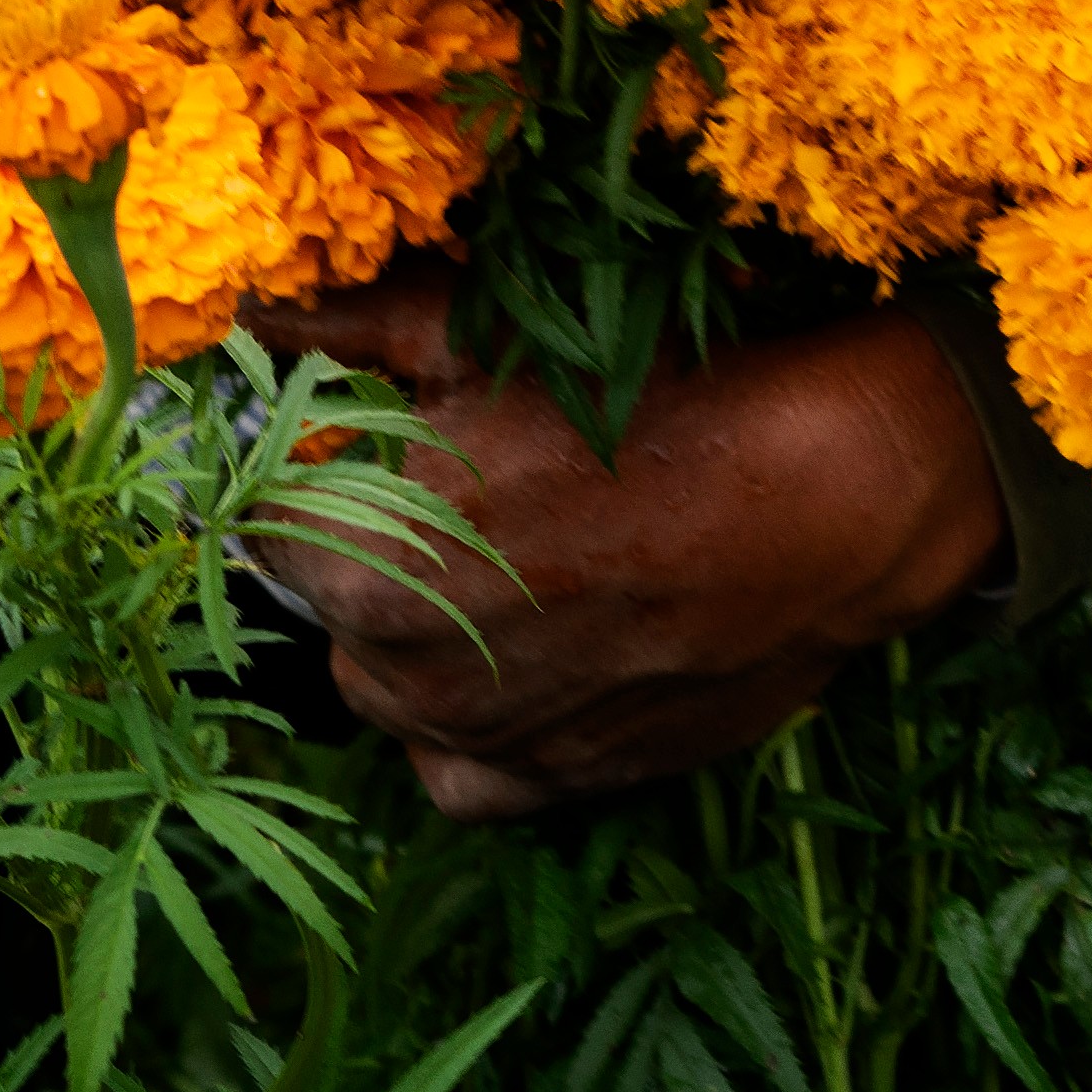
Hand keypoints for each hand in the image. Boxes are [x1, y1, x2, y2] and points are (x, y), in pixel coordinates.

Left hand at [254, 276, 1011, 819]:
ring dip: (420, 638)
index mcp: (360, 568)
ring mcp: (486, 742)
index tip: (359, 444)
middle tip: (451, 492)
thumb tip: (260, 313)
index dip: (309, 477)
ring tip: (505, 564)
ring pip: (395, 696)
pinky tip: (519, 662)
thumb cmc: (658, 398)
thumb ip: (353, 334)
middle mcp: (404, 678)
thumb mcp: (488, 336)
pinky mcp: (565, 778)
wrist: (831, 499)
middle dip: (369, 555)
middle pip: (333, 617)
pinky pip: (467, 774)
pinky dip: (473, 728)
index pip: (270, 530)